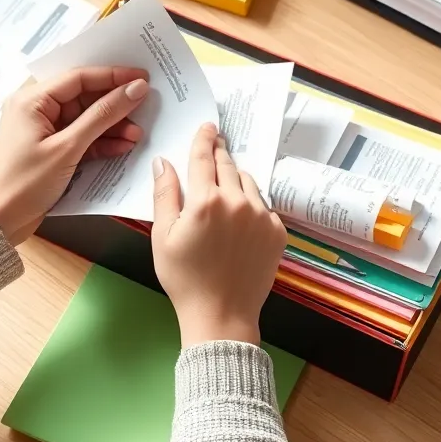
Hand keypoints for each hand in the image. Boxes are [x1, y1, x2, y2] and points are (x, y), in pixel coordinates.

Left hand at [0, 67, 148, 245]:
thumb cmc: (24, 183)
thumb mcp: (68, 148)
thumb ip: (103, 115)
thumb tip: (135, 89)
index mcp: (32, 99)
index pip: (79, 76)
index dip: (113, 75)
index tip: (144, 77)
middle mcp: (36, 107)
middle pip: (84, 96)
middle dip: (115, 104)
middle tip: (146, 106)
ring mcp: (44, 129)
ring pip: (86, 118)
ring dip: (112, 125)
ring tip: (137, 134)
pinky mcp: (51, 148)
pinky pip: (81, 137)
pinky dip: (101, 141)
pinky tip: (123, 146)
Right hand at [151, 122, 287, 347]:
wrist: (222, 315)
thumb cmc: (185, 279)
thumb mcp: (162, 236)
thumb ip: (164, 195)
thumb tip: (163, 162)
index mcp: (205, 201)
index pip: (203, 157)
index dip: (203, 138)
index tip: (207, 126)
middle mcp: (237, 202)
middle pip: (227, 164)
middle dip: (219, 152)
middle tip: (216, 143)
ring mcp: (261, 215)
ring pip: (247, 182)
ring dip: (235, 177)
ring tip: (225, 186)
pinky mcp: (277, 230)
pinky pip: (263, 205)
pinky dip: (251, 204)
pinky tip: (240, 218)